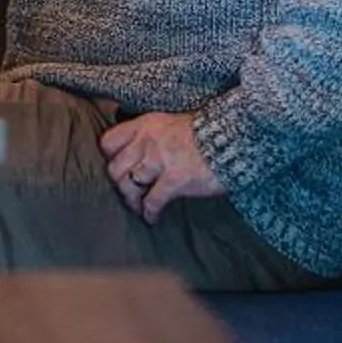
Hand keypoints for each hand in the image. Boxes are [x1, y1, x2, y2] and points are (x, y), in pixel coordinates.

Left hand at [99, 111, 224, 224]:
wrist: (232, 138)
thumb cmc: (206, 133)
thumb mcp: (171, 123)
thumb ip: (151, 135)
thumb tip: (138, 153)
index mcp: (146, 124)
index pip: (109, 142)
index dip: (111, 159)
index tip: (119, 168)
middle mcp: (148, 141)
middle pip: (116, 168)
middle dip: (120, 184)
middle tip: (130, 193)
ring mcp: (160, 160)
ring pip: (129, 186)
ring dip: (132, 200)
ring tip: (139, 207)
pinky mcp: (175, 180)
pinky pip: (152, 202)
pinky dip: (149, 213)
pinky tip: (152, 218)